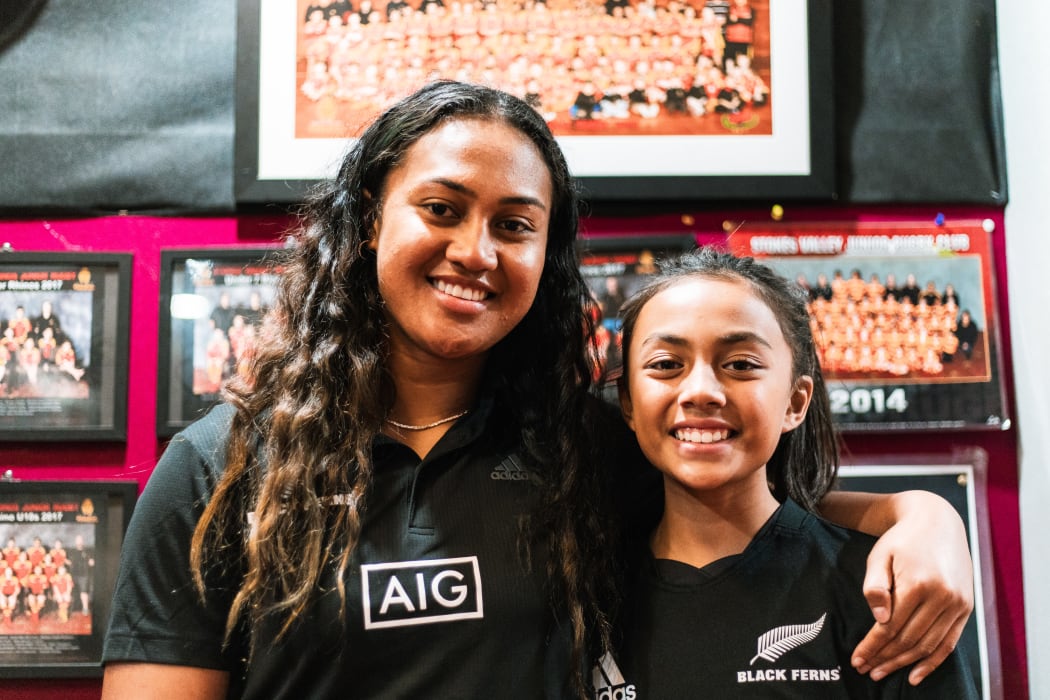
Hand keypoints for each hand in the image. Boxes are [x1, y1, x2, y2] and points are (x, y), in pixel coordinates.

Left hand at [850, 491, 973, 684]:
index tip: (856, 659)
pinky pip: (949, 643)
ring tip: (882, 672)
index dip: (872, 646)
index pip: (890, 626)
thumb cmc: (900, 540)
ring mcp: (958, 603)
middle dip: (885, 658)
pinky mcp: (966, 608)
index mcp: (918, 583)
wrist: (937, 522)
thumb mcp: (879, 556)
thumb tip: (881, 621)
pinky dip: (933, 662)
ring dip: (904, 663)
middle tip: (865, 670)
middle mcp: (942, 596)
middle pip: (909, 639)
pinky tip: (915, 675)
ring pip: (928, 645)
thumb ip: (875, 587)